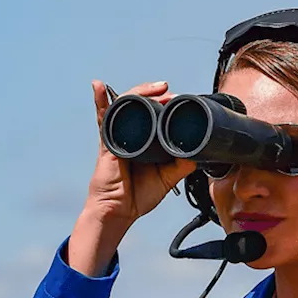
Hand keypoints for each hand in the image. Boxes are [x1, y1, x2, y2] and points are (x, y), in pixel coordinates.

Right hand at [66, 81, 197, 276]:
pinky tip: (98, 85)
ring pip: (126, 105)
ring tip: (157, 88)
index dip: (166, 104)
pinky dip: (99, 100)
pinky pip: (102, 117)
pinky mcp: (107, 142)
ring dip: (140, 92)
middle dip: (156, 93)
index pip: (155, 114)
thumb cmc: (136, 196)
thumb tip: (199, 152)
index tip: (179, 100)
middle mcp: (130, 134)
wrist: (119, 212)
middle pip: (141, 104)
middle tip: (171, 92)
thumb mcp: (168, 178)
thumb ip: (182, 165)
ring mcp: (117, 136)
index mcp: (145, 140)